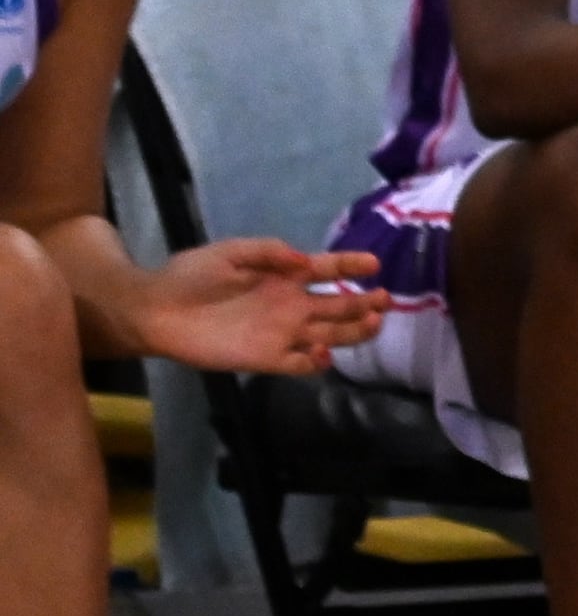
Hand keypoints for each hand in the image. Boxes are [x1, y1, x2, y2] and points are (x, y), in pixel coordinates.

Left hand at [128, 240, 384, 375]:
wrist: (156, 310)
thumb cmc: (191, 276)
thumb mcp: (230, 251)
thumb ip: (269, 252)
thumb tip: (306, 261)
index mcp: (286, 277)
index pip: (330, 269)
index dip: (352, 265)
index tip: (374, 263)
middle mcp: (291, 305)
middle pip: (340, 306)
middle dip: (365, 303)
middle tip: (383, 300)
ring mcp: (282, 334)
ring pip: (331, 336)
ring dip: (354, 332)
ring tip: (373, 323)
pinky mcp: (267, 359)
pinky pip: (301, 363)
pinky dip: (317, 362)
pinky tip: (323, 354)